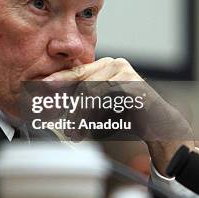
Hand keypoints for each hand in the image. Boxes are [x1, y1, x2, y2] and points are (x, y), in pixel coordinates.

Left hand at [43, 57, 194, 174]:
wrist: (160, 126)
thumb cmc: (128, 117)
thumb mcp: (99, 108)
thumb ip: (80, 102)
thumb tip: (51, 106)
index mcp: (103, 66)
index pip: (75, 72)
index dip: (56, 81)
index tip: (38, 88)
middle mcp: (114, 64)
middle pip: (81, 81)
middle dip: (65, 103)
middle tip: (54, 118)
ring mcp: (126, 71)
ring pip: (91, 92)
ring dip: (80, 115)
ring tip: (74, 133)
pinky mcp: (134, 84)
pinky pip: (107, 99)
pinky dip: (96, 115)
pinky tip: (90, 127)